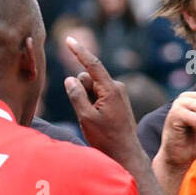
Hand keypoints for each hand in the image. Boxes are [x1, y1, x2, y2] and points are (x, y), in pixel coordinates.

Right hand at [64, 37, 139, 166]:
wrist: (126, 155)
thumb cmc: (106, 139)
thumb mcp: (86, 118)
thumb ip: (76, 95)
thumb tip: (70, 79)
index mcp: (110, 89)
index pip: (92, 64)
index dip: (79, 51)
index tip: (69, 39)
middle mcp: (116, 87)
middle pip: (87, 78)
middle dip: (81, 91)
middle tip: (87, 115)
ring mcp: (118, 94)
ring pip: (92, 88)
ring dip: (87, 100)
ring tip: (95, 121)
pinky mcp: (117, 101)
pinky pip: (98, 96)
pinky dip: (93, 105)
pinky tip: (99, 121)